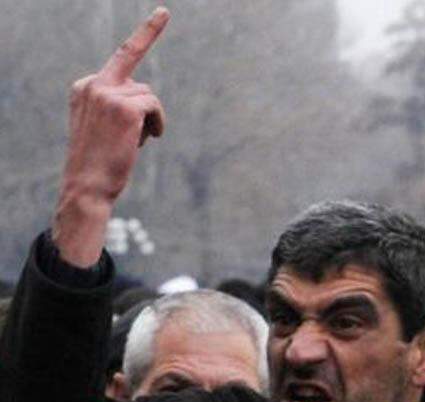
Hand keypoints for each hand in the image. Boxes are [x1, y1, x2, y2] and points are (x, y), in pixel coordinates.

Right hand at [52, 7, 169, 266]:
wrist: (87, 186)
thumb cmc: (98, 162)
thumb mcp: (101, 127)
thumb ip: (117, 106)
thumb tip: (145, 101)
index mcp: (85, 86)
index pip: (121, 56)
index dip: (145, 33)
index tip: (163, 13)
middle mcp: (93, 83)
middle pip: (137, 75)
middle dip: (147, 63)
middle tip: (156, 39)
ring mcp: (108, 92)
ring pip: (149, 96)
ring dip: (150, 120)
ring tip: (133, 142)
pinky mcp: (126, 105)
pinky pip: (155, 107)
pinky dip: (156, 124)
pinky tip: (145, 140)